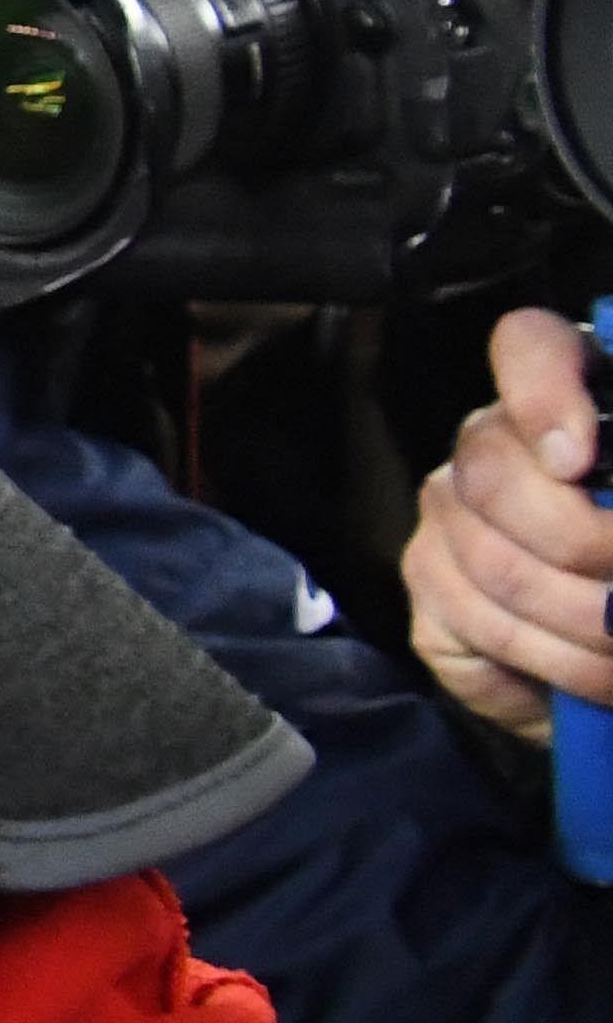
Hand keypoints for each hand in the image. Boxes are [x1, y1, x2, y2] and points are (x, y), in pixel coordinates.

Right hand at [406, 305, 612, 738]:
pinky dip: (550, 662)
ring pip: (493, 563)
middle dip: (585, 543)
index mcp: (563, 412)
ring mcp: (447, 525)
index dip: (542, 389)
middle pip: (493, 472)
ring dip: (585, 623)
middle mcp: (488, 453)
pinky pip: (475, 624)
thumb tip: (593, 487)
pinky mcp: (430, 597)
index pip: (528, 347)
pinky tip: (591, 676)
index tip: (578, 459)